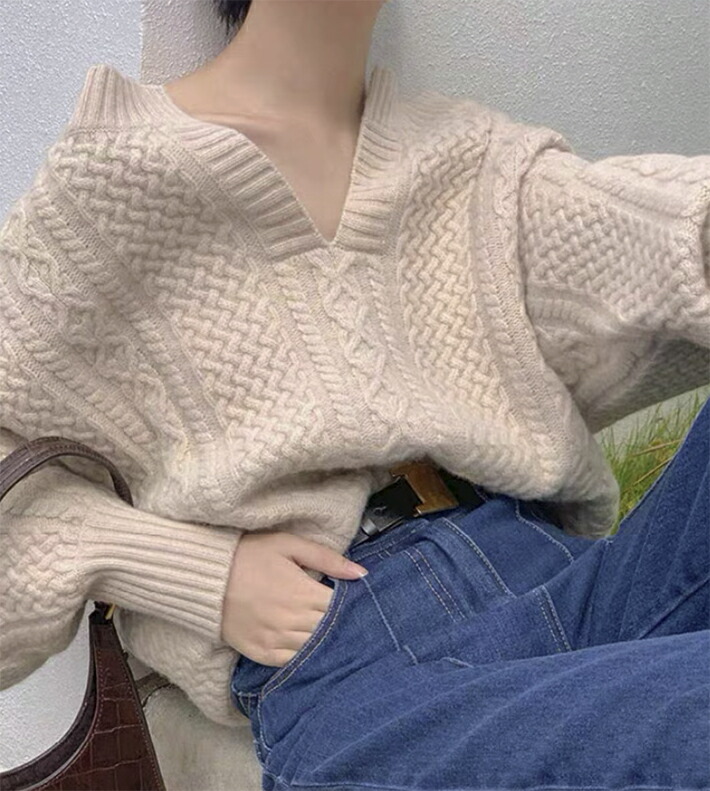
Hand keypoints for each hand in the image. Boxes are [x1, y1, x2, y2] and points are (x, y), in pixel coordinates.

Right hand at [220, 531, 367, 665]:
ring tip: (339, 638)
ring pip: (315, 651)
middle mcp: (291, 621)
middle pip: (331, 631)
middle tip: (359, 624)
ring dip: (328, 645)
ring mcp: (275, 640)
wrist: (204, 576)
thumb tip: (362, 574)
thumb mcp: (289, 545)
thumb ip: (327, 559)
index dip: (355, 607)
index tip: (363, 604)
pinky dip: (305, 658)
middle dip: (345, 627)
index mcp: (302, 593)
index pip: (342, 608)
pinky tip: (314, 651)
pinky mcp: (261, 653)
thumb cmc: (249, 554)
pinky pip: (292, 663)